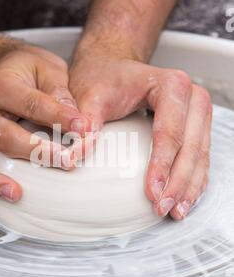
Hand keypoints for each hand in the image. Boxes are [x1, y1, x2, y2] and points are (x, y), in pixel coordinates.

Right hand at [0, 45, 90, 205]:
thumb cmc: (28, 72)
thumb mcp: (48, 69)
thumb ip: (60, 92)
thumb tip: (79, 122)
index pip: (31, 104)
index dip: (59, 118)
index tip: (84, 128)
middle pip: (6, 136)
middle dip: (37, 151)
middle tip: (66, 162)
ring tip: (16, 193)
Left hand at [69, 42, 211, 219]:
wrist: (113, 65)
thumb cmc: (104, 78)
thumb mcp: (90, 96)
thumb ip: (85, 123)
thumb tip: (75, 156)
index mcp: (171, 85)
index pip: (169, 132)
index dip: (162, 165)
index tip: (152, 192)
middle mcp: (192, 97)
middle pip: (191, 147)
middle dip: (178, 182)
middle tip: (163, 208)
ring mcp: (198, 112)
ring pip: (201, 155)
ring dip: (189, 186)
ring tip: (176, 211)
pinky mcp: (196, 126)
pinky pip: (201, 156)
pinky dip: (194, 179)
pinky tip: (184, 198)